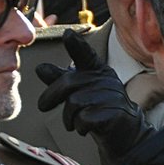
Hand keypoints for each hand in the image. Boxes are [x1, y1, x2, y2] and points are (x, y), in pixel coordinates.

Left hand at [34, 29, 148, 155]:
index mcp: (96, 70)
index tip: (68, 35)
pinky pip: (83, 119)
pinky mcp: (112, 114)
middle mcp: (104, 80)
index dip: (76, 45)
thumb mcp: (79, 90)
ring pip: (74, 103)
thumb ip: (60, 79)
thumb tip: (39, 68)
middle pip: (68, 82)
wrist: (123, 130)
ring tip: (73, 122)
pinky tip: (85, 128)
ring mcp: (110, 96)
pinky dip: (79, 127)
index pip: (86, 54)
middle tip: (43, 106)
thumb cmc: (99, 106)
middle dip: (51, 96)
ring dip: (68, 117)